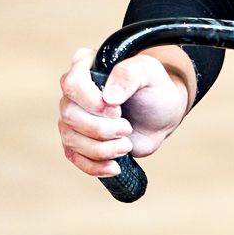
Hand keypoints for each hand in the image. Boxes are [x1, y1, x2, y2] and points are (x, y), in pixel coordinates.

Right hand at [58, 48, 191, 177]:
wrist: (162, 115)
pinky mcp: (79, 142)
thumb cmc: (154, 89)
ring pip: (71, 139)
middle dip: (102, 129)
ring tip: (126, 145)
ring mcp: (73, 119)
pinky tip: (114, 167)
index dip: (93, 102)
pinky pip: (75, 158)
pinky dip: (95, 166)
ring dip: (101, 148)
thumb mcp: (149, 72)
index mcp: (85, 67)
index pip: (72, 84)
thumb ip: (129, 75)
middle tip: (127, 128)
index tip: (118, 109)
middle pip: (70, 116)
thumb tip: (108, 97)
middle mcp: (73, 94)